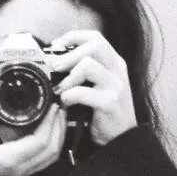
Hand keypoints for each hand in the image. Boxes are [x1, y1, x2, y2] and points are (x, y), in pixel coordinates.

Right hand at [0, 80, 65, 175]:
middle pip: (52, 150)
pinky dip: (48, 145)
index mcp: (8, 159)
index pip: (40, 141)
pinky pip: (43, 161)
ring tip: (55, 117)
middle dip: (59, 127)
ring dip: (56, 137)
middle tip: (58, 107)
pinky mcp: (20, 175)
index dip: (50, 122)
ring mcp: (21, 174)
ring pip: (50, 157)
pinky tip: (43, 132)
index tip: (51, 105)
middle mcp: (19, 169)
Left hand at [49, 30, 137, 145]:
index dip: (73, 37)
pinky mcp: (109, 103)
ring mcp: (115, 86)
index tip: (56, 45)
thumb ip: (83, 72)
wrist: (122, 138)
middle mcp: (117, 71)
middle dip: (69, 54)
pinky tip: (66, 104)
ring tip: (61, 90)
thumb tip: (54, 61)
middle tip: (55, 67)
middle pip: (94, 45)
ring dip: (68, 77)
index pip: (95, 37)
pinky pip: (83, 92)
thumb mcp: (98, 86)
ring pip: (88, 65)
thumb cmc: (104, 111)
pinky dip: (69, 96)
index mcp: (114, 63)